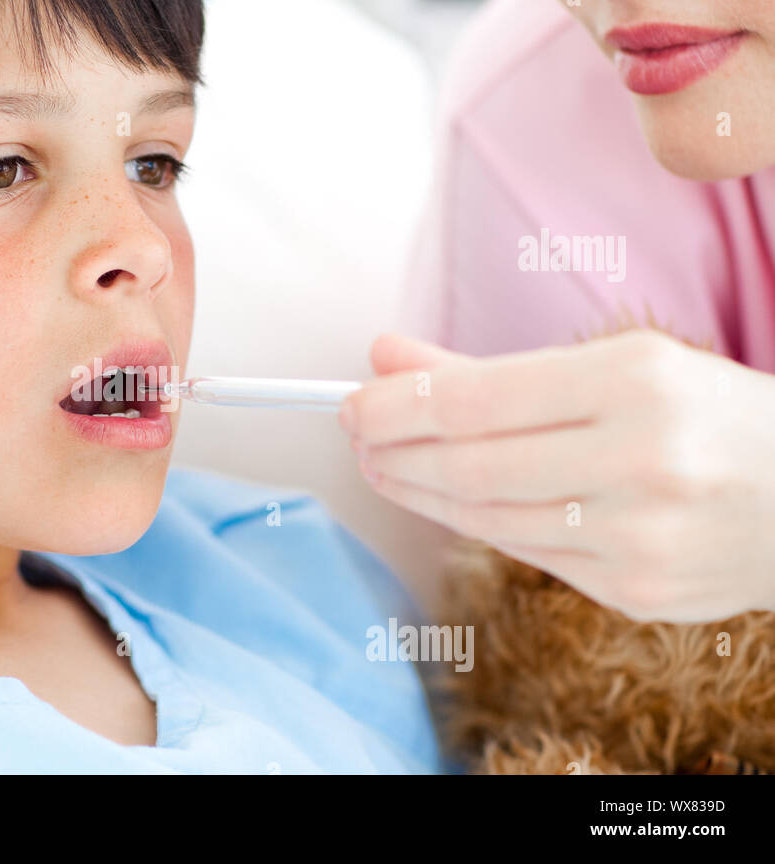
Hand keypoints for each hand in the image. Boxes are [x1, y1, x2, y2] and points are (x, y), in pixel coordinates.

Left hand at [339, 329, 774, 622]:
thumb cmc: (697, 415)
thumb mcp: (612, 366)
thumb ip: (490, 371)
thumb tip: (382, 355)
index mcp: (637, 382)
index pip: (476, 401)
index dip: (397, 406)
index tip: (351, 403)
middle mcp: (642, 461)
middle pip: (469, 467)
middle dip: (394, 452)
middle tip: (358, 438)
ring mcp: (641, 537)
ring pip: (487, 519)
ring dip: (419, 492)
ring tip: (387, 466)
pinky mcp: (637, 592)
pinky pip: (525, 553)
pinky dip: (474, 523)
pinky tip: (448, 500)